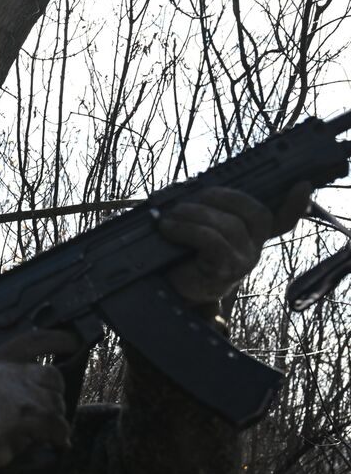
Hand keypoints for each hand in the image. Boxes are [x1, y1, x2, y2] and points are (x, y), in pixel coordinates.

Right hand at [0, 329, 80, 473]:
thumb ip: (4, 375)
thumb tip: (33, 383)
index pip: (34, 340)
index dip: (58, 339)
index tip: (72, 342)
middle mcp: (10, 372)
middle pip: (52, 375)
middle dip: (54, 392)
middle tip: (47, 407)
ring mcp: (21, 393)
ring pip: (56, 403)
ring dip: (54, 418)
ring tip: (40, 429)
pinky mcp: (29, 415)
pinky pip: (57, 424)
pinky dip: (58, 435)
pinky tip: (52, 440)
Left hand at [159, 184, 310, 304]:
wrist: (170, 287)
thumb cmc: (184, 254)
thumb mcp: (199, 229)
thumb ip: (211, 211)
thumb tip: (200, 186)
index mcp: (252, 236)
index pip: (281, 221)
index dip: (294, 206)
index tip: (303, 186)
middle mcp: (254, 249)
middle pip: (255, 213)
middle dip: (222, 197)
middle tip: (190, 199)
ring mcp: (242, 262)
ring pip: (229, 226)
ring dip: (195, 214)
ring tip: (172, 214)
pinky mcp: (224, 271)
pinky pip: (212, 241)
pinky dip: (188, 229)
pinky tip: (170, 228)